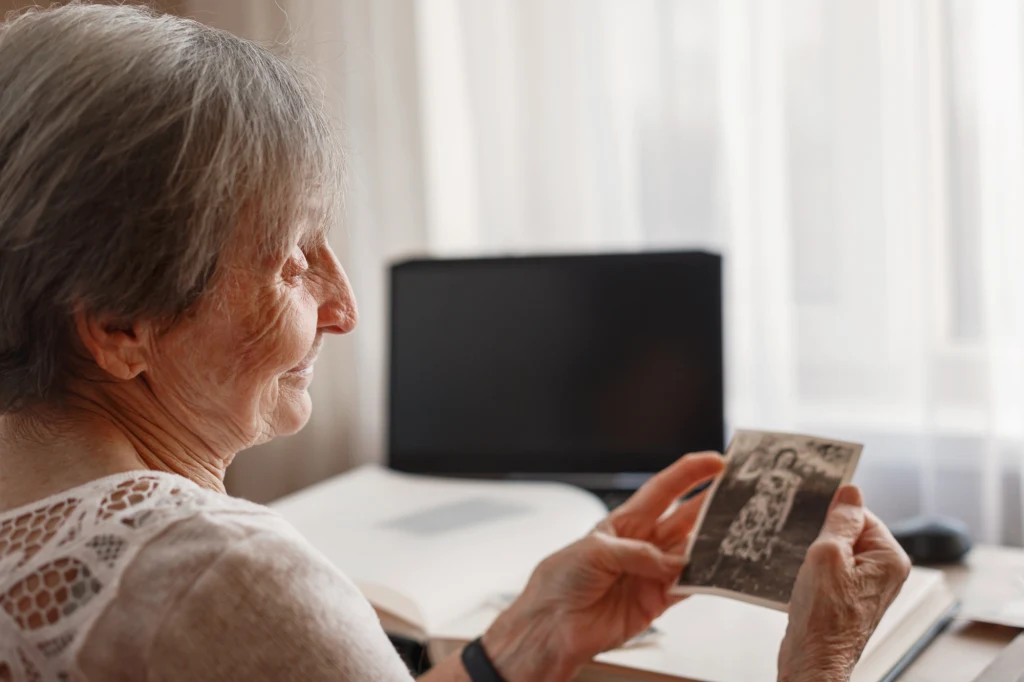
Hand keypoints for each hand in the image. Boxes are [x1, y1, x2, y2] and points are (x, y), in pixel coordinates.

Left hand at [482, 452, 724, 681]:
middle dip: (711, 504)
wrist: (551, 627)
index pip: (663, 490)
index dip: (689, 474)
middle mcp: (641, 545)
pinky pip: (687, 586)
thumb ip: (637, 553)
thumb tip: (671, 562)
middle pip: (684, 517)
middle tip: (740, 494)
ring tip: (736, 531)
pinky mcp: (656, 602)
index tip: (716, 462)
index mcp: (623, 522)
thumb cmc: (560, 582)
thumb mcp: (594, 551)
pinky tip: (715, 571)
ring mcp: (651, 572)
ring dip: (712, 542)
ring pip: (691, 551)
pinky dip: (703, 579)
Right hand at [777, 486, 911, 681]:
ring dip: (816, 557)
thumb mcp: (828, 554)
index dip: (832, 520)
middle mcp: (884, 572)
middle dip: (823, 539)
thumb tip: (850, 491)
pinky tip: (806, 585)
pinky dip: (814, 573)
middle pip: (848, 532)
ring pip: (836, 552)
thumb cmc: (823, 615)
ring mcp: (866, 587)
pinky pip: (830, 571)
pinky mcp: (848, 598)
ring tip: (809, 575)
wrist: (813, 659)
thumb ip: (841, 519)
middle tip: (812, 557)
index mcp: (889, 557)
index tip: (816, 530)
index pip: (860, 514)